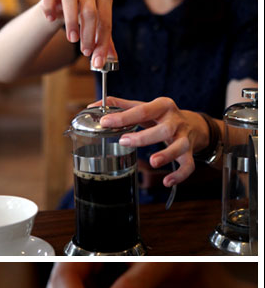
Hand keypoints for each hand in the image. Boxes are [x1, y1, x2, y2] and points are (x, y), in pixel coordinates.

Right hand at [40, 0, 116, 67]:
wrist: (63, 4)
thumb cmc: (83, 16)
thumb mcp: (96, 27)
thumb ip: (104, 42)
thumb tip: (113, 59)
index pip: (105, 21)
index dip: (102, 43)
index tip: (97, 62)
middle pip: (90, 11)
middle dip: (88, 35)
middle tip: (85, 52)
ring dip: (71, 22)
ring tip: (72, 39)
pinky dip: (49, 7)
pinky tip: (50, 20)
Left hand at [97, 96, 212, 184]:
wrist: (193, 125)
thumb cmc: (162, 117)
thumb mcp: (144, 107)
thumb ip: (120, 106)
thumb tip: (93, 105)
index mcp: (162, 107)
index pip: (143, 110)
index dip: (123, 117)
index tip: (105, 122)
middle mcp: (175, 121)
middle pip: (164, 129)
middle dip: (144, 137)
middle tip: (124, 142)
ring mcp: (184, 137)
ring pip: (179, 146)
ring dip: (167, 155)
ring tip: (153, 162)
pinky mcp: (189, 152)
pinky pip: (188, 165)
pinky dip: (179, 175)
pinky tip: (167, 181)